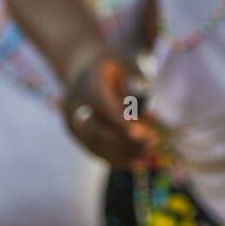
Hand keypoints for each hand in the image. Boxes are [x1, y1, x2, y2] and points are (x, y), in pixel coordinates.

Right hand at [63, 46, 157, 167]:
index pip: (103, 107)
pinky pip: (94, 150)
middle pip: (98, 129)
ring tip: (148, 155)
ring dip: (123, 153)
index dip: (122, 123)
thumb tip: (149, 116)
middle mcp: (75, 104)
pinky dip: (115, 158)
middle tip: (153, 142)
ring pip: (95, 145)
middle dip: (126, 140)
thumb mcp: (128, 62)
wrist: (82, 65)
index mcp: (88, 83)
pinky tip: (137, 163)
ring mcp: (71, 121)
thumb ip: (138, 86)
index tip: (143, 134)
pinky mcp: (74, 133)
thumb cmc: (113, 62)